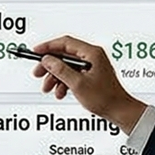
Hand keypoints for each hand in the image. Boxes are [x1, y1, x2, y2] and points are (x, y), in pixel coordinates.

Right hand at [25, 33, 146, 133]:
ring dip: (55, 77)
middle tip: (39, 72)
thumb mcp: (77, 84)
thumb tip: (48, 60)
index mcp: (92, 53)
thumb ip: (60, 70)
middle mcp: (92, 57)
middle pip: (64, 55)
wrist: (119, 111)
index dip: (48, 47)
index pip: (65, 43)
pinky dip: (64, 82)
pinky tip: (60, 92)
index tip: (36, 52)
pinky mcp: (91, 75)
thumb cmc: (106, 98)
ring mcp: (92, 66)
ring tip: (49, 87)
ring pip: (66, 66)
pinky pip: (72, 74)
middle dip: (50, 65)